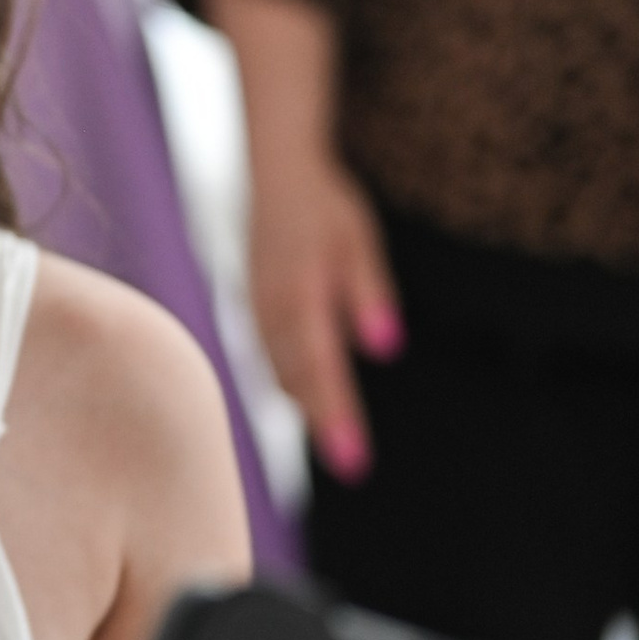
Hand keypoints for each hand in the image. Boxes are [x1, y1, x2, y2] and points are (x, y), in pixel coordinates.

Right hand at [243, 143, 401, 483]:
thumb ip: (369, 292)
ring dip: (305, 406)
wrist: (275, 171)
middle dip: (323, 421)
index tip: (353, 457)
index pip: (319, 365)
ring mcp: (256, 309)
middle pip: (296, 378)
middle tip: (352, 467)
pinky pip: (269, 356)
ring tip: (336, 443)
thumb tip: (386, 349)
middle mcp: (271, 308)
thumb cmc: (325, 205)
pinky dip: (288, 382)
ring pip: (278, 370)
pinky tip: (304, 401)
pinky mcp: (252, 308)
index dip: (335, 413)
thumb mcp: (358, 238)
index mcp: (299, 291)